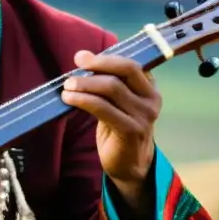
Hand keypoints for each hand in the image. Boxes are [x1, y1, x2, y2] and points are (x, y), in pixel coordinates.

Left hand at [61, 50, 159, 205]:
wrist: (129, 163)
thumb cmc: (118, 127)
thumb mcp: (116, 101)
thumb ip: (106, 81)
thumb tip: (83, 56)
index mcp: (150, 88)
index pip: (130, 64)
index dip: (105, 58)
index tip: (81, 57)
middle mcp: (151, 99)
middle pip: (124, 71)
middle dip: (95, 66)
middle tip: (71, 71)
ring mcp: (144, 115)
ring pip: (111, 88)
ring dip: (84, 84)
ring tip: (66, 87)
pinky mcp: (131, 130)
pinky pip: (103, 108)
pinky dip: (83, 100)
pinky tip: (69, 99)